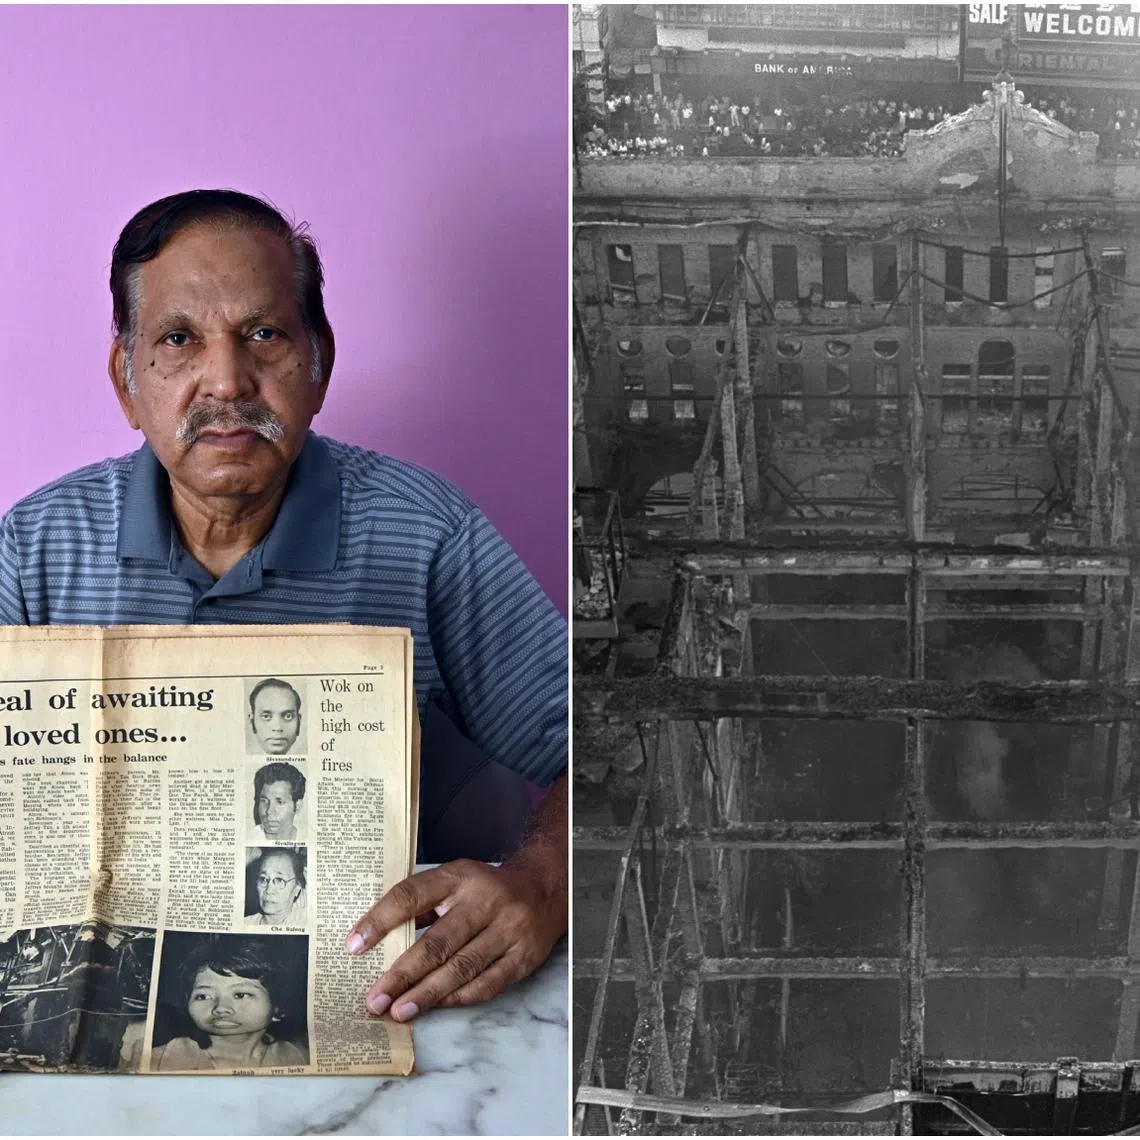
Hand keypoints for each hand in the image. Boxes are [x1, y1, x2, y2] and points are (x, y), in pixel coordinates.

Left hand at [344, 858, 566, 1020]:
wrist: (545, 889)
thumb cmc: (486, 889)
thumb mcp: (455, 880)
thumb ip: (421, 905)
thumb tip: (374, 940)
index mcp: (460, 877)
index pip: (412, 895)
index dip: (380, 920)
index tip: (353, 946)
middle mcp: (485, 901)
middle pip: (438, 942)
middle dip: (402, 974)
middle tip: (374, 999)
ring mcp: (508, 930)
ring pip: (462, 968)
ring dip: (426, 994)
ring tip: (398, 1011)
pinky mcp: (523, 957)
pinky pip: (486, 984)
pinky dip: (457, 998)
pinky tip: (435, 1007)